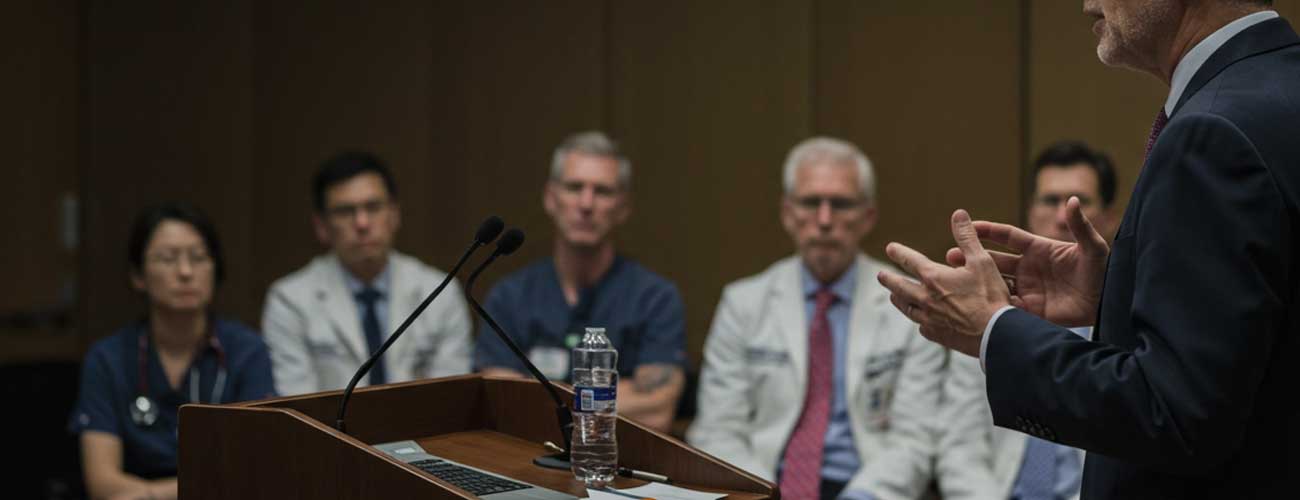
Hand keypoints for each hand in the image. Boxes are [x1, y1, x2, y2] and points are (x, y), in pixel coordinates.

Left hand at [877, 209, 1010, 356]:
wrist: (996, 333)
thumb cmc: (990, 296)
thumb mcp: (981, 261)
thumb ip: (967, 237)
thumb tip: (958, 214)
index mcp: (934, 278)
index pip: (910, 261)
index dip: (899, 253)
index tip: (890, 248)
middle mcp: (925, 299)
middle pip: (900, 287)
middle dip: (889, 280)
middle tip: (881, 276)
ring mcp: (929, 319)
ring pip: (907, 308)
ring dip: (899, 300)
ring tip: (894, 296)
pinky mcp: (937, 335)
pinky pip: (923, 327)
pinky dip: (920, 321)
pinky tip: (921, 321)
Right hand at [948, 196, 1107, 326]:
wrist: (1109, 302)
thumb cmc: (1103, 270)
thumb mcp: (1093, 246)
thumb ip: (1080, 225)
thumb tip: (1073, 200)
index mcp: (1038, 249)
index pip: (1007, 236)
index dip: (988, 230)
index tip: (968, 225)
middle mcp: (1028, 268)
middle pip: (993, 260)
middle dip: (971, 257)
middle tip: (950, 256)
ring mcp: (1028, 289)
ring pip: (995, 284)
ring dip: (976, 282)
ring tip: (956, 280)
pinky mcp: (1031, 310)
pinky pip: (1008, 307)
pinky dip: (994, 305)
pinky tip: (979, 304)